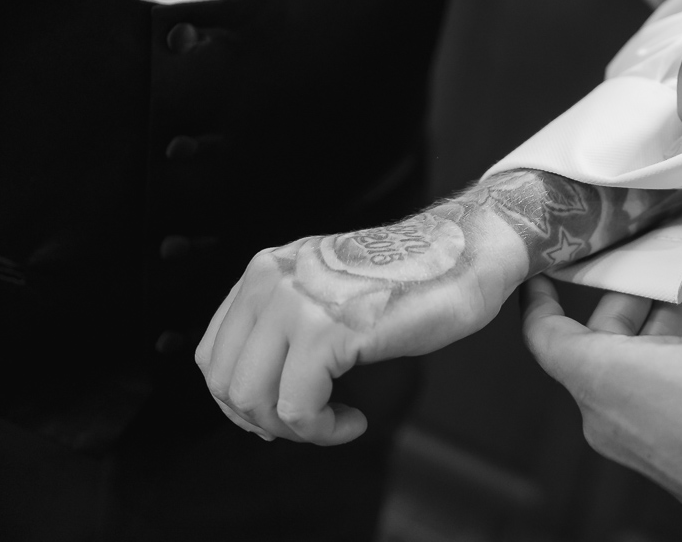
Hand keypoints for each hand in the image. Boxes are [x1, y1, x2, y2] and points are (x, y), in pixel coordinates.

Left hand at [195, 170, 681, 444]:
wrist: (467, 251)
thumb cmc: (413, 277)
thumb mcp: (329, 289)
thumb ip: (290, 319)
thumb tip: (259, 391)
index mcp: (266, 270)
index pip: (213, 355)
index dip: (245, 399)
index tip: (289, 411)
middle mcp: (272, 281)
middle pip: (226, 384)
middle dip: (265, 422)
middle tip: (313, 425)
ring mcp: (298, 304)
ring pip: (254, 401)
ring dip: (295, 431)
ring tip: (334, 422)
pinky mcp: (331, 331)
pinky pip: (298, 409)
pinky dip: (322, 429)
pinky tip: (353, 419)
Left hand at [522, 242, 681, 523]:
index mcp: (605, 377)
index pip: (544, 333)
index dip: (539, 297)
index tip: (544, 271)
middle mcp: (605, 412)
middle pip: (594, 342)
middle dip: (628, 297)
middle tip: (659, 263)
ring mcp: (632, 438)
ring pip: (626, 368)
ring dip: (655, 327)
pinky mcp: (659, 453)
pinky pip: (646, 394)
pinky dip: (666, 358)